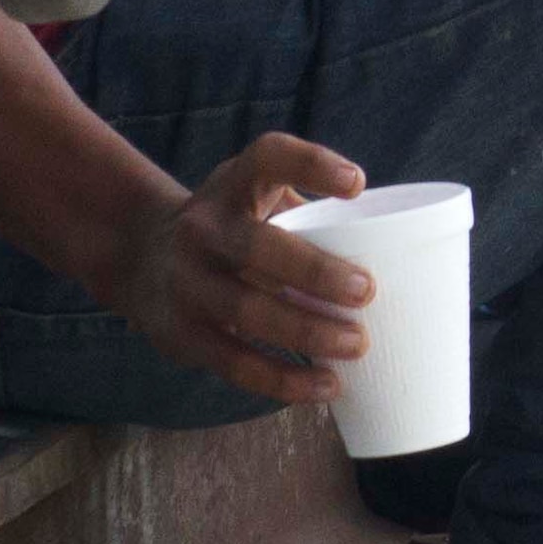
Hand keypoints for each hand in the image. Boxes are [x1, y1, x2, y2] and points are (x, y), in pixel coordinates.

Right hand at [107, 133, 373, 408]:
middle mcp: (203, 228)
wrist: (140, 254)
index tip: (357, 185)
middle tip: (367, 292)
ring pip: (246, 311)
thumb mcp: (255, 196)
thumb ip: (310, 211)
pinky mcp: (182, 333)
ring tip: (356, 345)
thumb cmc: (232, 226)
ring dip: (306, 332)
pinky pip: (235, 362)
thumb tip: (402, 252)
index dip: (312, 166)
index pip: (269, 158)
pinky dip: (283, 379)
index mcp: (232, 185)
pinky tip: (325, 385)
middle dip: (314, 271)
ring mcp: (187, 281)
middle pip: (257, 246)